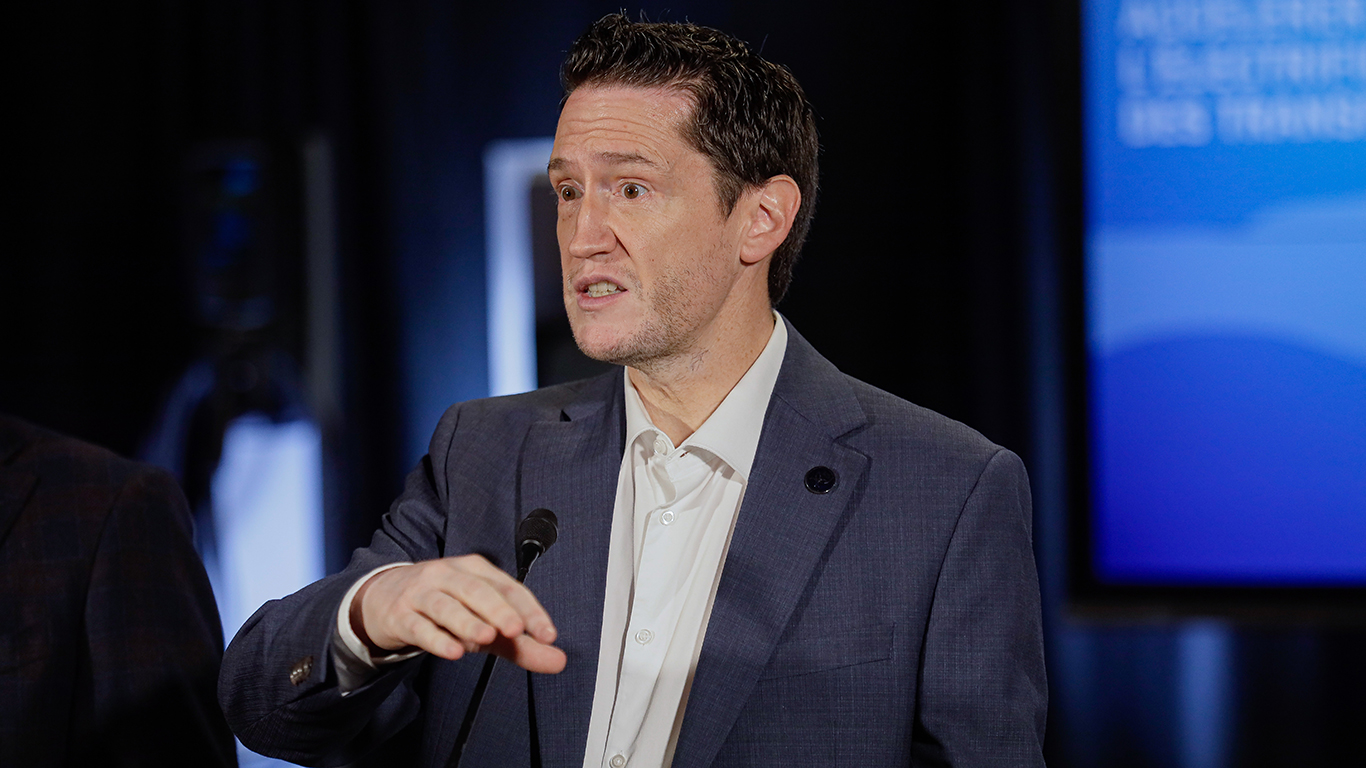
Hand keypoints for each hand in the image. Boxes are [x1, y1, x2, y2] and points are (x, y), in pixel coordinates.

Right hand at [351, 555, 565, 673]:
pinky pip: (419, 626)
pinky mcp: (400, 615)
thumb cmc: (445, 609)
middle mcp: (449, 575)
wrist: (384, 599)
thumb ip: (521, 644)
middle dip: (498, 609)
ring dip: (467, 621)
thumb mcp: (486, 623)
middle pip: (476, 590)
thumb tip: (558, 660)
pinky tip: (452, 651)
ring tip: (485, 638)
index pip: (508, 587)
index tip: (547, 634)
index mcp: (475, 571)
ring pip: (446, 605)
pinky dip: (436, 638)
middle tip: (516, 630)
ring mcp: (422, 593)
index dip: (530, 610)